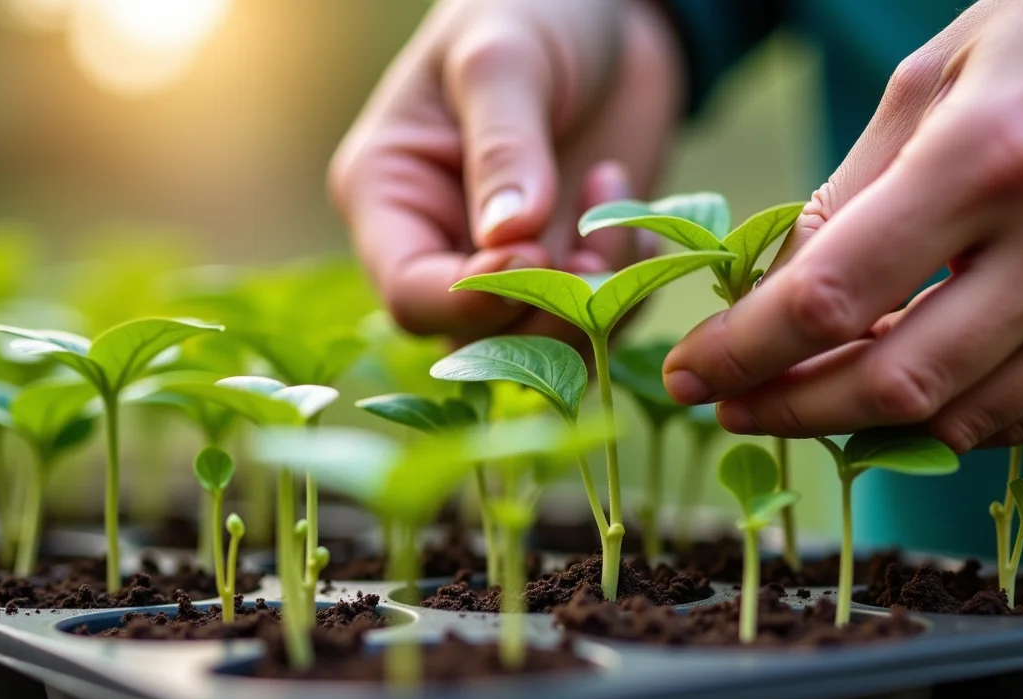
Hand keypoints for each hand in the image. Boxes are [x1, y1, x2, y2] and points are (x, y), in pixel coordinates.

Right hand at [329, 0, 682, 348]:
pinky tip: (632, 217)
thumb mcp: (504, 60)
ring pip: (540, 342)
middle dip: (542, 311)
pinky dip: (628, 288)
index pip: (409, 293)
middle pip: (474, 338)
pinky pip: (598, 321)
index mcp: (390, 195)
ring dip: (592, 302)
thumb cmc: (531, 11)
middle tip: (591, 250)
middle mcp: (440, 244)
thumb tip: (508, 239)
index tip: (535, 253)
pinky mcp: (570, 267)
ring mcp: (508, 264)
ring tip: (612, 209)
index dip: (471, 300)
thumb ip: (504, 146)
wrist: (609, 11)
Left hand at [664, 0, 1022, 451]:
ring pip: (958, 419)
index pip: (830, 298)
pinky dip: (950, 416)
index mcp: (991, 159)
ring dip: (863, 423)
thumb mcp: (923, 87)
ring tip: (809, 395)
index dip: (743, 350)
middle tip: (733, 405)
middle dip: (789, 408)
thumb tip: (774, 304)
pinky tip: (906, 387)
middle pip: (891, 381)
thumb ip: (844, 202)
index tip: (692, 373)